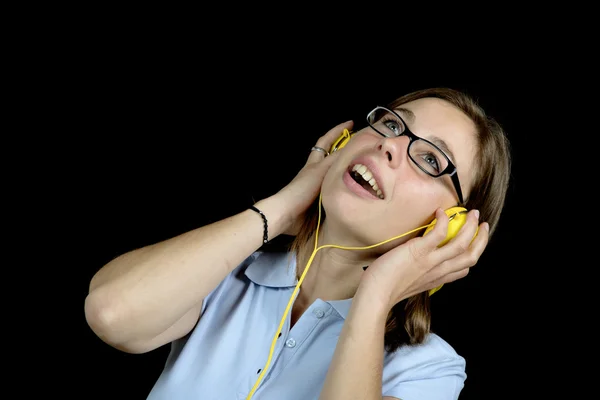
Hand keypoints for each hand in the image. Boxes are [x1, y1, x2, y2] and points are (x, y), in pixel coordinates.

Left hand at [277, 120, 353, 235]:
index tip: (351, 123)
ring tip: (367, 174)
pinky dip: (346, 195)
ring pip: (337, 177)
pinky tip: (357, 197)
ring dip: (349, 176)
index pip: (327, 141)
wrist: (287, 215)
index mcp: (315, 163)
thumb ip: (336, 159)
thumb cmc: (301, 190)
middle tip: (364, 151)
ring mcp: (319, 189)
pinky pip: (337, 196)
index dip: (338, 131)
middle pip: (333, 159)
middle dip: (346, 153)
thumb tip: (354, 145)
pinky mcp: (321, 205)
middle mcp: (317, 174)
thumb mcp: (320, 171)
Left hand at [356, 208, 488, 310]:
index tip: (473, 242)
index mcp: (437, 279)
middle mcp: (439, 271)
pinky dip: (444, 221)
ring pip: (462, 244)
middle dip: (481, 238)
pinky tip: (441, 212)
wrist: (376, 295)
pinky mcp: (419, 251)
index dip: (472, 254)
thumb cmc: (386, 289)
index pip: (463, 269)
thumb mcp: (410, 284)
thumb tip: (418, 266)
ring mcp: (431, 261)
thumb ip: (419, 276)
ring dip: (471, 227)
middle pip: (471, 256)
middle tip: (482, 223)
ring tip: (473, 214)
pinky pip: (439, 233)